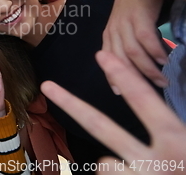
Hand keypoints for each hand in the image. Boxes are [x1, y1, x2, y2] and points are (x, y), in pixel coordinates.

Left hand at [41, 51, 185, 174]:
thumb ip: (172, 133)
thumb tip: (158, 122)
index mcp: (177, 144)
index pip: (146, 104)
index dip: (125, 78)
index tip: (103, 57)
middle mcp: (155, 162)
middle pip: (102, 128)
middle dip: (73, 105)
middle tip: (47, 85)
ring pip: (104, 164)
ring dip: (114, 166)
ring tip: (138, 172)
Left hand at [102, 0, 167, 88]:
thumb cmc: (136, 3)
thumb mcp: (128, 24)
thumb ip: (130, 41)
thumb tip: (143, 63)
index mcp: (109, 34)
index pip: (109, 61)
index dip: (112, 77)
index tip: (120, 93)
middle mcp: (113, 30)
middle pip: (119, 61)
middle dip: (134, 79)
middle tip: (153, 90)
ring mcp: (124, 22)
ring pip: (132, 52)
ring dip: (148, 68)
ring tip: (162, 80)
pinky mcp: (137, 15)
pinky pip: (145, 38)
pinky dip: (154, 51)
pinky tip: (165, 59)